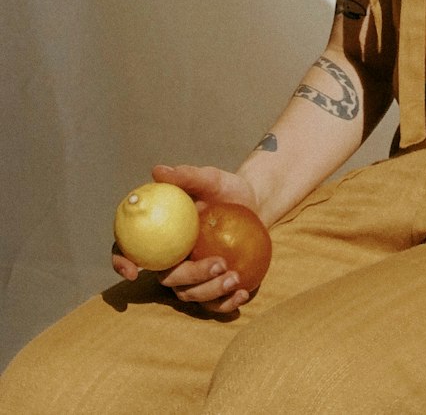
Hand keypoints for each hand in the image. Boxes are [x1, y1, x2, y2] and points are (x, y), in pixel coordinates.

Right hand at [112, 164, 260, 313]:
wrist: (254, 204)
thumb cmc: (225, 190)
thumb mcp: (210, 179)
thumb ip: (187, 176)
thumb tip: (158, 171)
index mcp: (159, 235)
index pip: (129, 250)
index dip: (122, 263)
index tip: (133, 271)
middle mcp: (170, 260)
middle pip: (167, 278)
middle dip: (191, 276)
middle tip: (220, 263)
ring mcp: (190, 277)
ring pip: (189, 295)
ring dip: (211, 290)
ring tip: (236, 275)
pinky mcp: (211, 288)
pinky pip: (214, 304)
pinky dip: (227, 304)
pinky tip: (243, 292)